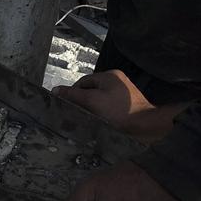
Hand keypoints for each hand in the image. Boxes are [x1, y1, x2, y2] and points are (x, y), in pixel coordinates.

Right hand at [54, 70, 186, 142]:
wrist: (144, 125)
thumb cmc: (119, 111)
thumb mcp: (92, 101)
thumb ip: (73, 94)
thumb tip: (56, 90)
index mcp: (109, 75)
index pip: (82, 82)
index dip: (72, 94)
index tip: (66, 107)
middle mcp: (116, 80)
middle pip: (90, 90)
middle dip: (82, 101)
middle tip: (77, 114)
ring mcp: (122, 92)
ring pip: (98, 98)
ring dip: (91, 107)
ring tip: (88, 118)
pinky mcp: (125, 103)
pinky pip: (106, 105)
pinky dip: (100, 112)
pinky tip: (99, 120)